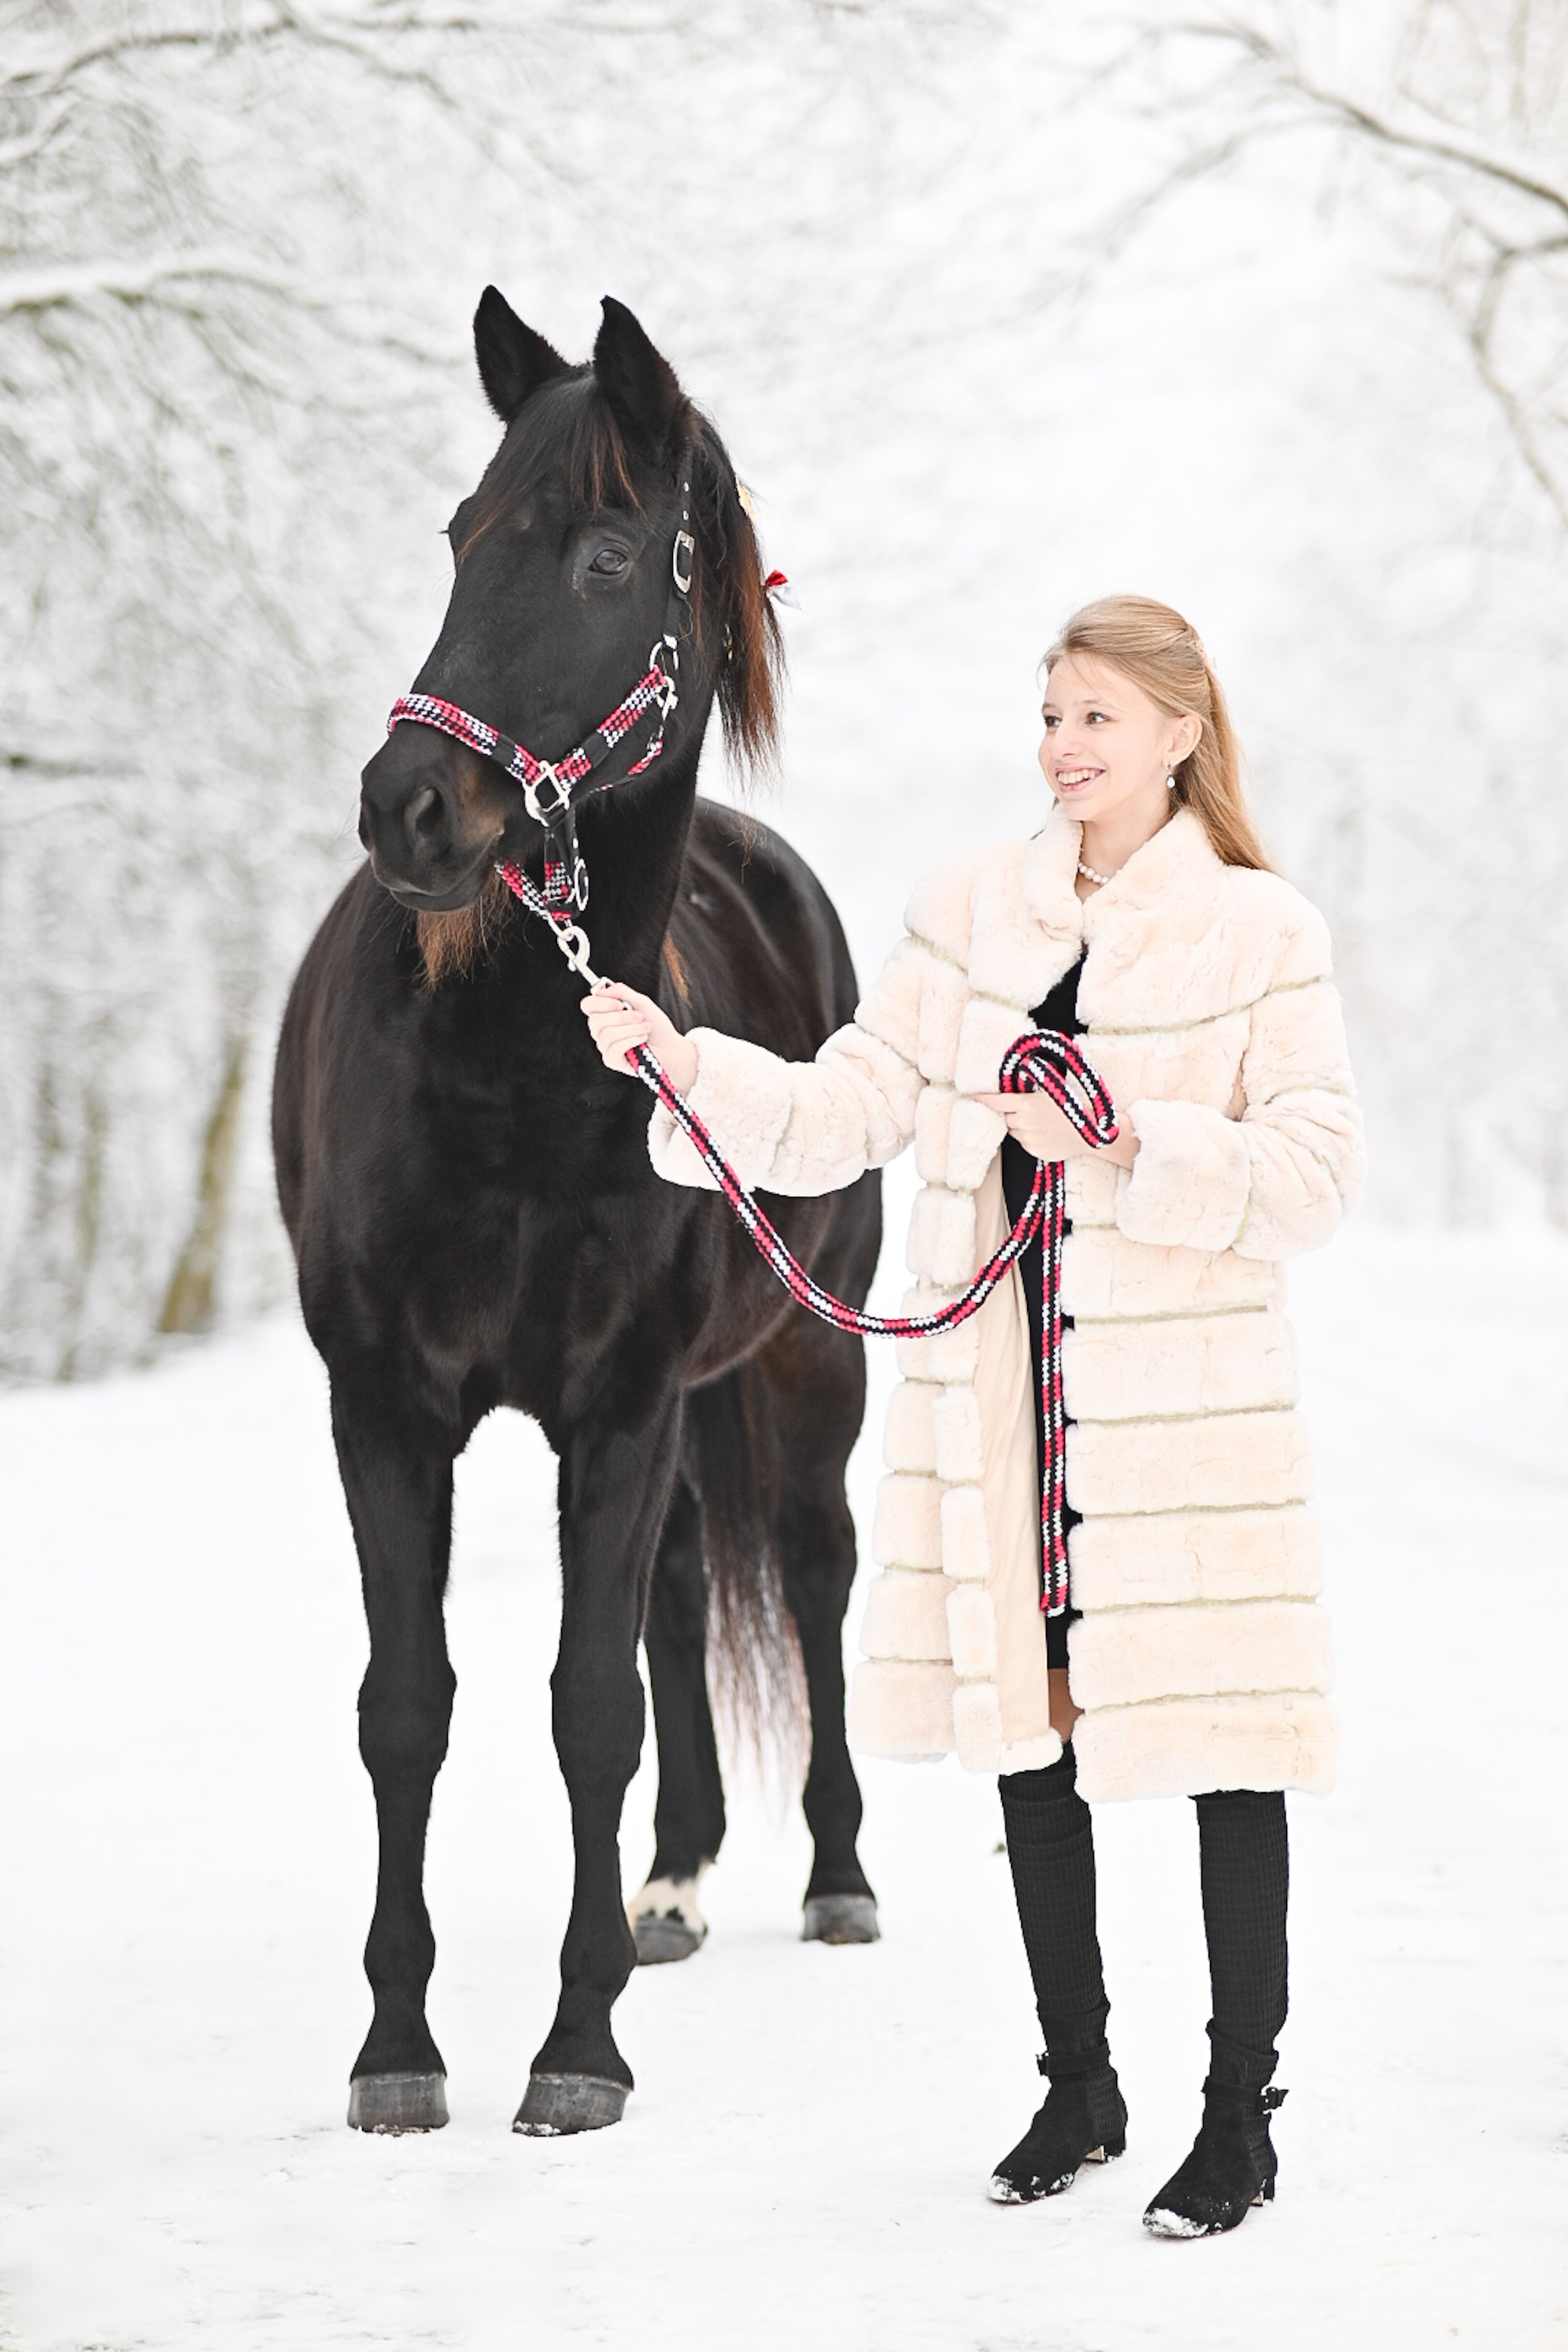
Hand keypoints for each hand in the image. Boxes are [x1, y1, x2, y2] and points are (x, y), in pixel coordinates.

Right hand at [581, 981, 698, 1092]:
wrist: (671, 1047)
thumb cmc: (656, 1026)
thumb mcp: (641, 1002)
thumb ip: (621, 992)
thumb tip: (601, 990)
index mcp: (605, 1014)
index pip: (588, 1005)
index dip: (600, 1002)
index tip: (620, 1003)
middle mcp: (602, 1030)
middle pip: (594, 1021)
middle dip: (621, 1017)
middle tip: (639, 1016)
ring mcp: (606, 1046)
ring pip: (606, 1034)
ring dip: (631, 1029)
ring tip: (646, 1028)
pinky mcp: (612, 1060)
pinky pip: (613, 1049)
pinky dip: (631, 1041)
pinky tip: (642, 1040)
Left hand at [973, 1091, 1139, 1169]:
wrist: (1090, 1133)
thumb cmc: (1074, 1108)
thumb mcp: (1053, 1091)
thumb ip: (1030, 1092)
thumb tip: (1014, 1087)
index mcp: (1027, 1104)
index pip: (997, 1102)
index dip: (985, 1099)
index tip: (975, 1097)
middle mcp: (1024, 1123)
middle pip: (1006, 1118)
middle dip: (1013, 1113)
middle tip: (1030, 1110)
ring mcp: (1029, 1139)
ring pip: (1014, 1131)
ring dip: (1021, 1126)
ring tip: (1042, 1123)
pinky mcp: (1034, 1151)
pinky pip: (1025, 1143)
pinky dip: (1031, 1138)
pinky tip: (1046, 1133)